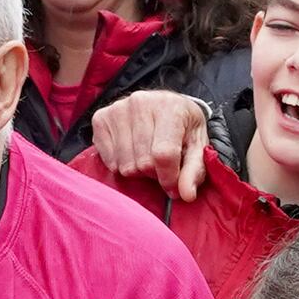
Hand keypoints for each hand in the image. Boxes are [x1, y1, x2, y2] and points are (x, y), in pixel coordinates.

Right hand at [91, 92, 214, 199]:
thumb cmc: (183, 128)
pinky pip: (109, 161)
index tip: (173, 187)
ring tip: (146, 157)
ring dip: (137, 170)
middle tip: (161, 164)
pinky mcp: (101, 118)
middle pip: (143, 162)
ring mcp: (117, 109)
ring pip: (125, 165)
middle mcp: (140, 103)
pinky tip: (130, 152)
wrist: (165, 105)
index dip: (169, 178)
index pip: (164, 154)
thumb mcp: (198, 147)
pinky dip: (120, 165)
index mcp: (170, 107)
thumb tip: (187, 195)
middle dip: (154, 173)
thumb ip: (195, 172)